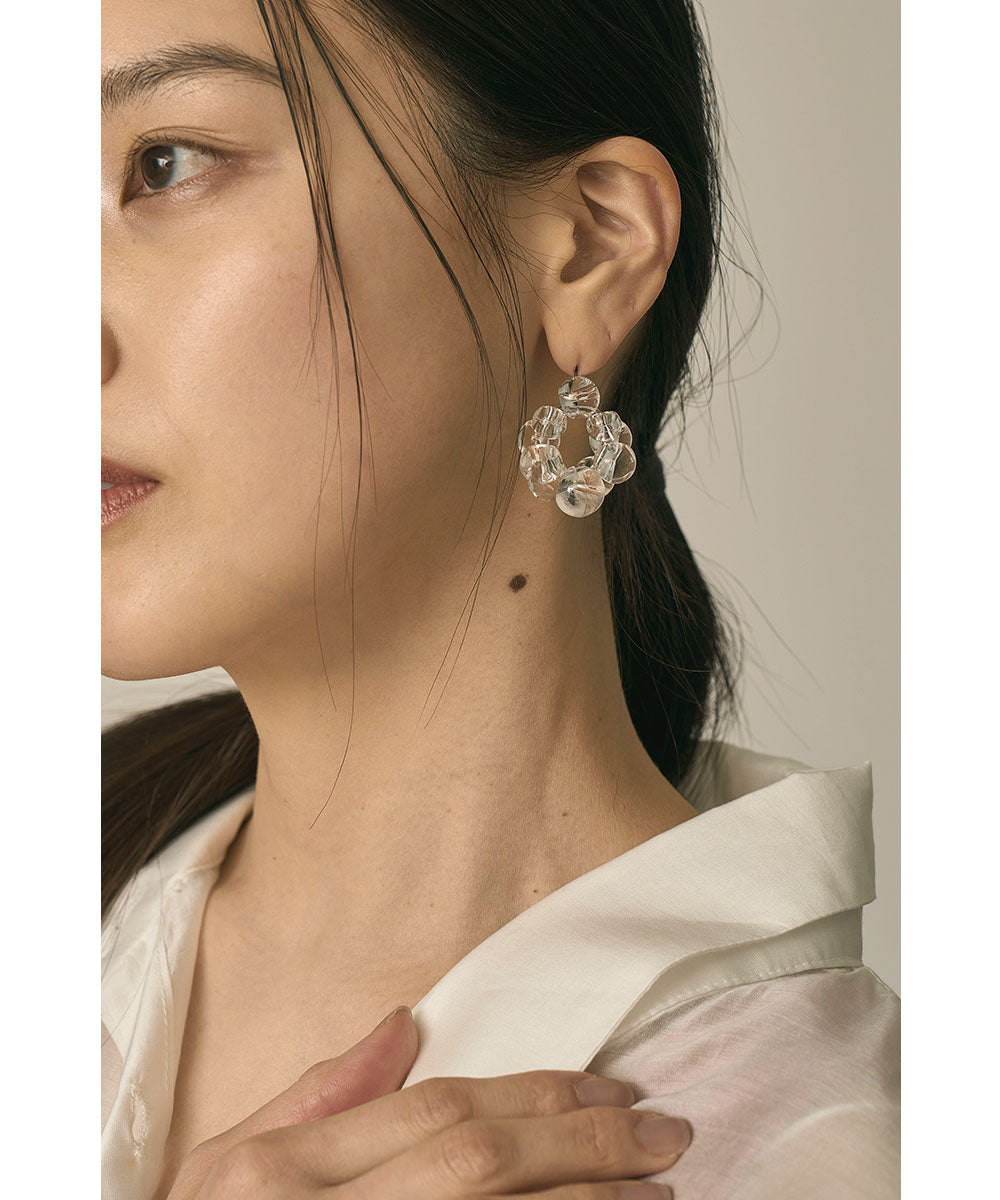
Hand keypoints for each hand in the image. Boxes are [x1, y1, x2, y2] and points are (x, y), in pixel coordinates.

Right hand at [162, 1007, 691, 1198]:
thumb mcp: (222, 1173)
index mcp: (281, 1171)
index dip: (533, 1096)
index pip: (437, 1112)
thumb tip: (405, 1022)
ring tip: (661, 1190)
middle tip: (666, 1132)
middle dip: (583, 1143)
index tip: (609, 1087)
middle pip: (480, 1163)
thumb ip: (315, 1096)